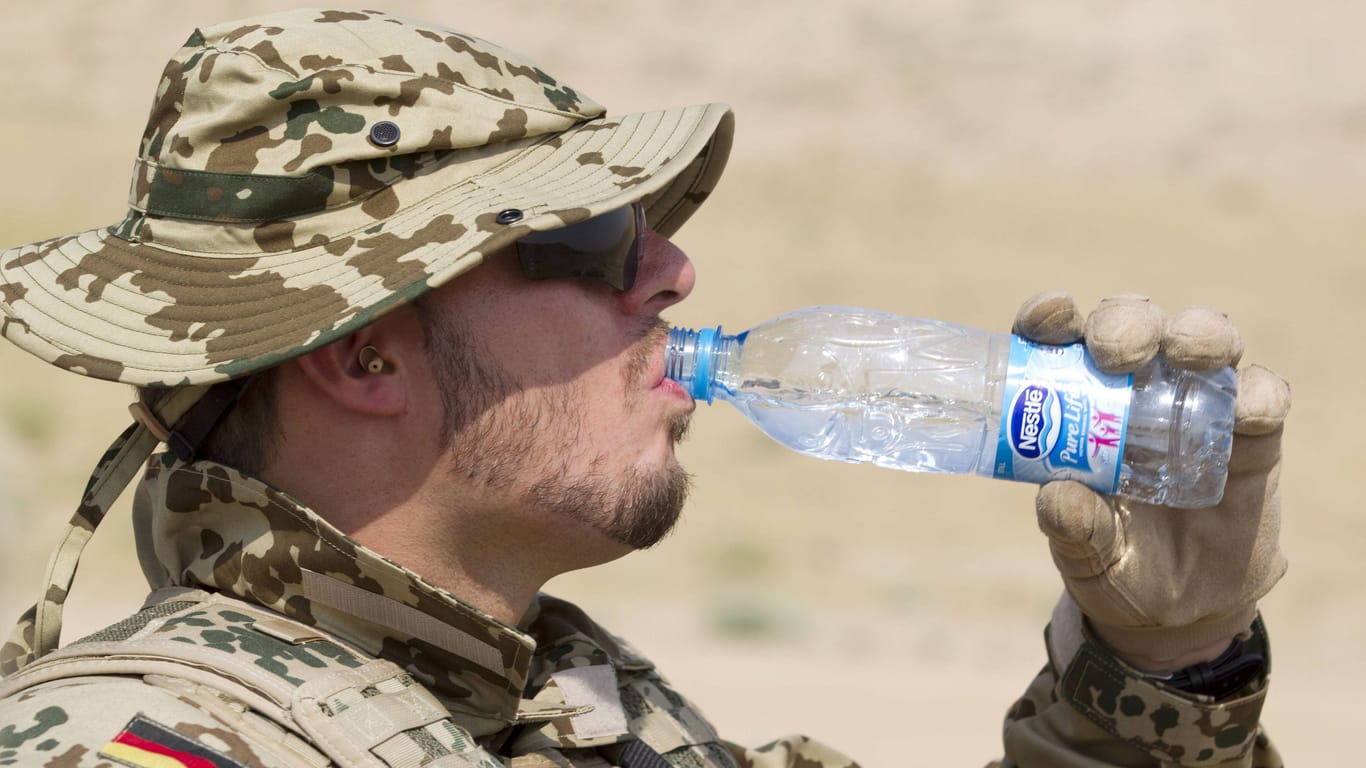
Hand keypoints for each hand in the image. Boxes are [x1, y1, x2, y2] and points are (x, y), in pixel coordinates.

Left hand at [1012, 292, 1289, 671]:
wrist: (1182, 609)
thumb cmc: (1116, 563)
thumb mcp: (1086, 554)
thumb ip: (1072, 526)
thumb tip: (1056, 497)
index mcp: (1080, 401)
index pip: (1060, 340)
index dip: (1052, 317)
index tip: (1051, 317)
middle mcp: (1138, 388)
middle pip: (1133, 324)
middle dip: (1125, 323)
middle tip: (1116, 351)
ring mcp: (1199, 404)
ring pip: (1203, 339)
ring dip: (1196, 333)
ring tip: (1185, 351)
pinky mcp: (1253, 434)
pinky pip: (1262, 395)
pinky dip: (1256, 393)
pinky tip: (1246, 410)